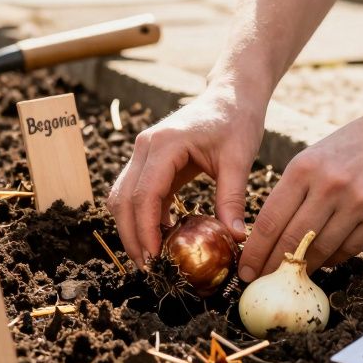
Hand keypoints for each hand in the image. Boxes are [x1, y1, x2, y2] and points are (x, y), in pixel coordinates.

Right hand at [107, 85, 265, 266]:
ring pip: (122, 197)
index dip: (146, 230)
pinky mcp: (149, 159)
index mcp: (164, 143)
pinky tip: (162, 236)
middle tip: (149, 268)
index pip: (144, 195)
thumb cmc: (236, 120)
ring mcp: (143, 152)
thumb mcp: (239, 158)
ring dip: (132, 228)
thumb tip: (235, 236)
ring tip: (151, 257)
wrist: (230, 94)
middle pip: (123, 199)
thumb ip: (233, 197)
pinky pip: (136, 192)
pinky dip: (142, 216)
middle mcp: (145, 146)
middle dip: (132, 236)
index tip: (156, 259)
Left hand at [237, 103, 362, 281]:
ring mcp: (357, 203)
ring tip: (290, 276)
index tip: (244, 270)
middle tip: (260, 283)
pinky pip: (348, 250)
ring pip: (320, 251)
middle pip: (291, 242)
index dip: (255, 252)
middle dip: (271, 267)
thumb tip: (272, 236)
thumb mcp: (315, 155)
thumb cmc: (354, 144)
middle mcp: (329, 186)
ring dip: (303, 268)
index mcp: (304, 167)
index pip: (270, 220)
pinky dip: (332, 259)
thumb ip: (294, 191)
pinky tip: (323, 261)